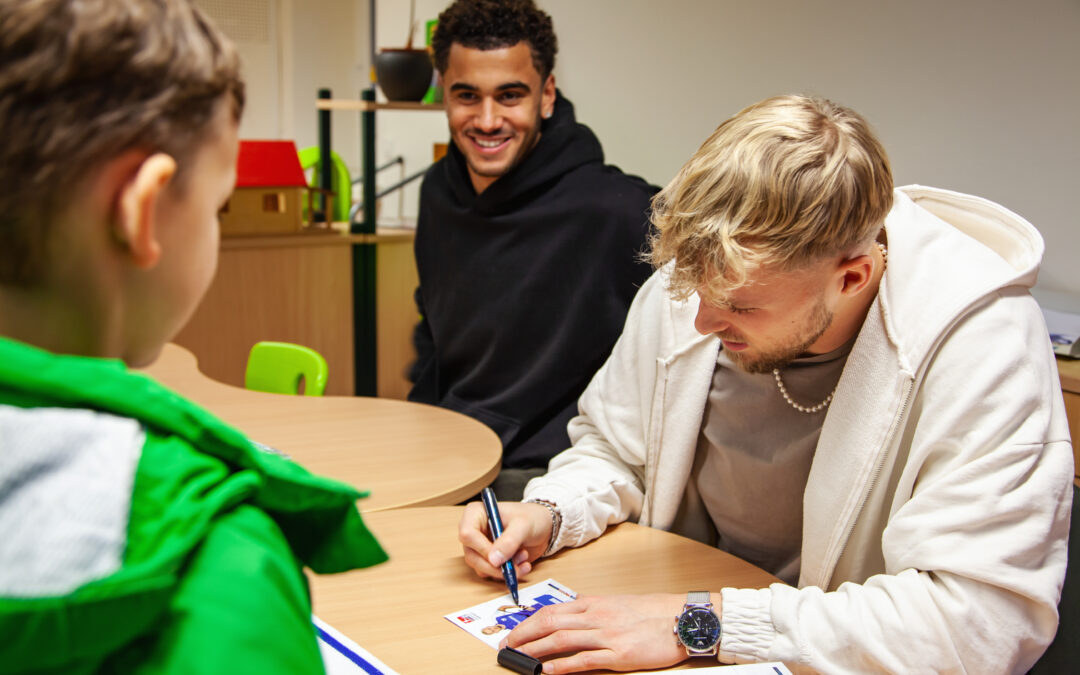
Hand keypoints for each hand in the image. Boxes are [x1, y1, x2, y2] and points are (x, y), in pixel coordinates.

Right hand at [458, 500, 551, 579]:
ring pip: (481, 567)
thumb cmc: (532, 517)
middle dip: (495, 565)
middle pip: (472, 555)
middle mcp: (474, 530)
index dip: (482, 549)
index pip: (467, 534)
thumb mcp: (523, 525)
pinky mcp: (489, 559)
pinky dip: (506, 573)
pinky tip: (522, 565)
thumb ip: (509, 541)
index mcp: (476, 514)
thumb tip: (493, 560)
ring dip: (503, 570)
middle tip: (515, 566)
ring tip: (523, 559)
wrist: (544, 526)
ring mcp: (480, 546)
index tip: (499, 558)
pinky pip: (490, 573)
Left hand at [503, 593, 688, 673]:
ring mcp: (607, 634)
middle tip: (508, 646)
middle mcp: (596, 616)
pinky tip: (548, 670)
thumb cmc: (651, 613)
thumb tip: (568, 614)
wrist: (680, 619)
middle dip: (524, 635)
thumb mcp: (616, 604)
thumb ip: (591, 609)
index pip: (552, 611)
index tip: (514, 632)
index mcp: (594, 603)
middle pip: (550, 623)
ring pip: (562, 639)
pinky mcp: (619, 653)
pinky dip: (563, 665)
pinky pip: (585, 659)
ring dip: (537, 649)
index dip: (528, 622)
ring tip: (520, 658)